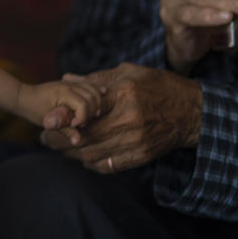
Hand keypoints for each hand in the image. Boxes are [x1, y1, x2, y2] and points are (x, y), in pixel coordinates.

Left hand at [18, 77, 104, 129]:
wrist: (23, 96)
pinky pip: (88, 83)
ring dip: (96, 102)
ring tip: (90, 114)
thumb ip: (66, 131)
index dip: (82, 118)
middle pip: (92, 97)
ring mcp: (70, 83)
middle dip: (91, 111)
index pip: (84, 105)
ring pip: (93, 89)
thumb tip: (78, 141)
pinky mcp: (71, 83)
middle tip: (81, 121)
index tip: (74, 125)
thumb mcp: (49, 122)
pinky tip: (103, 92)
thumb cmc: (33, 109)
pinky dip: (96, 88)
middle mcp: (69, 85)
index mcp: (63, 93)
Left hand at [39, 63, 201, 173]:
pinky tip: (80, 156)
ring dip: (71, 154)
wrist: (193, 112)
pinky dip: (91, 163)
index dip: (62, 118)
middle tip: (44, 137)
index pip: (84, 109)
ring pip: (94, 154)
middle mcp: (129, 120)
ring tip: (56, 147)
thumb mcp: (129, 73)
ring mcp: (137, 141)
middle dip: (59, 140)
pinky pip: (109, 165)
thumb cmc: (158, 86)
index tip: (45, 121)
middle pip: (84, 137)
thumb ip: (95, 79)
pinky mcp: (142, 156)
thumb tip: (66, 79)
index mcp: (123, 94)